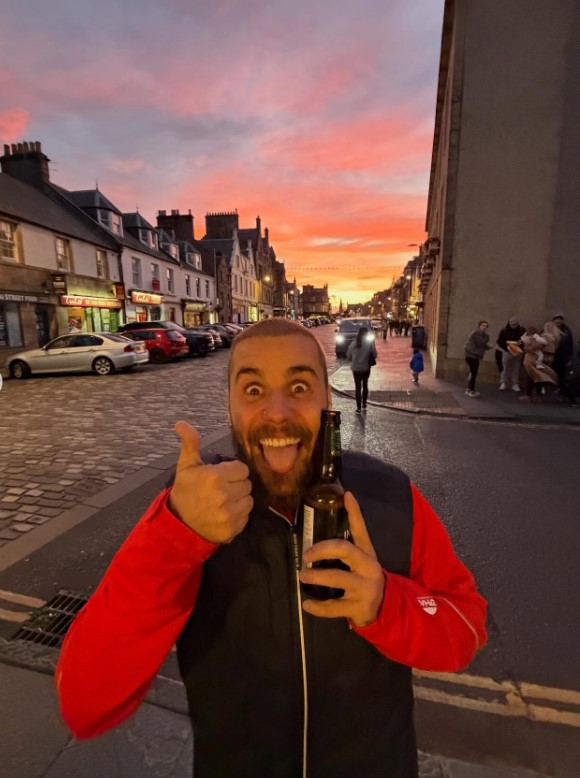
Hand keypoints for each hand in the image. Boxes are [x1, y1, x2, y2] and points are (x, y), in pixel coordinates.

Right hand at [168, 420, 252, 543]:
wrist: (177, 524)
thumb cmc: (185, 491)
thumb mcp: (186, 466)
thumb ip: (190, 444)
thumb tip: (181, 423)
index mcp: (215, 477)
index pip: (242, 469)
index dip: (233, 471)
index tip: (222, 476)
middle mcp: (225, 495)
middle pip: (247, 484)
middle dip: (237, 484)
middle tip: (223, 488)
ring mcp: (229, 514)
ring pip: (249, 500)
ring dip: (240, 499)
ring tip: (225, 501)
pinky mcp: (233, 528)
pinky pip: (246, 516)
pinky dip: (239, 515)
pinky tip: (225, 513)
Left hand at [299, 492, 384, 626]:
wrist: (385, 609)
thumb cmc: (365, 578)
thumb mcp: (363, 560)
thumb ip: (350, 542)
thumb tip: (335, 515)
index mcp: (367, 554)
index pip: (361, 530)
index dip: (355, 512)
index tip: (346, 495)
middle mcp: (368, 568)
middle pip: (345, 550)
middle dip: (322, 549)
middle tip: (306, 555)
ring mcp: (364, 588)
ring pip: (338, 578)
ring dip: (317, 577)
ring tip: (302, 576)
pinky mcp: (358, 607)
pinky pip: (334, 607)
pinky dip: (318, 607)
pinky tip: (307, 604)